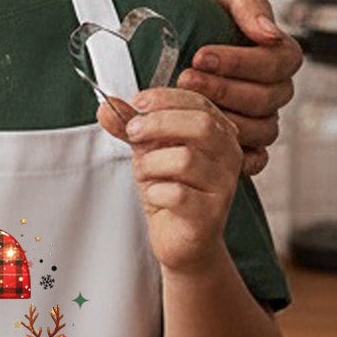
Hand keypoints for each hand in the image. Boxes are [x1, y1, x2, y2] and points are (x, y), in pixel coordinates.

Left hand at [98, 86, 243, 276]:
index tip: (136, 103)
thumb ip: (130, 126)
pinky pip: (177, 193)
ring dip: (151, 163)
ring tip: (145, 173)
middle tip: (133, 133)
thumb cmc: (171, 189)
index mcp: (218, 134)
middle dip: (158, 124)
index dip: (166, 99)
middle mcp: (229, 157)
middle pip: (201, 125)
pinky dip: (155, 191)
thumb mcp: (148, 150)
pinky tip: (155, 196)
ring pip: (186, 159)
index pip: (199, 103)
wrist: (181, 238)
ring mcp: (223, 186)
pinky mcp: (210, 214)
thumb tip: (107, 105)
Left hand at [181, 0, 300, 177]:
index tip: (200, 56)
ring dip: (224, 119)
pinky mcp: (242, 143)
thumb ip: (246, 2)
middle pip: (266, 98)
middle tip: (184, 79)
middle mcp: (272, 88)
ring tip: (183, 106)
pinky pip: (256, 159)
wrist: (159, 31)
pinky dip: (237, 156)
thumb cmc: (194, 6)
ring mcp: (260, 118)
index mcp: (275, 53)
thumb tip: (269, 32)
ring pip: (262, 129)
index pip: (276, 63)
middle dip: (223, 89)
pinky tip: (206, 146)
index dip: (240, 62)